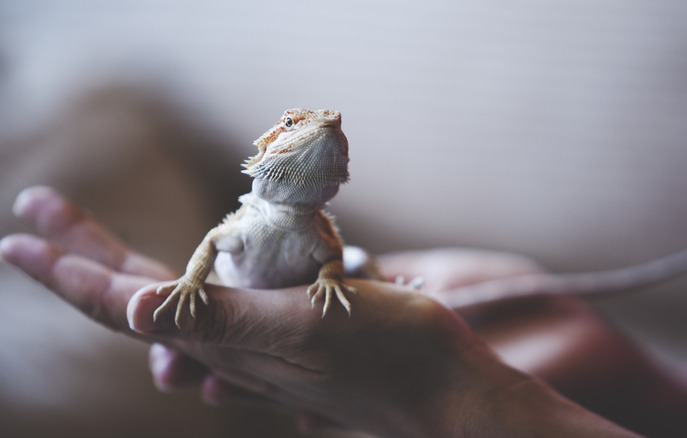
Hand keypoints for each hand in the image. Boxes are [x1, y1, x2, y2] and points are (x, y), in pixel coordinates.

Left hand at [1, 187, 636, 437]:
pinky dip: (178, 286)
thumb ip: (221, 319)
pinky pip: (215, 309)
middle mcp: (229, 344)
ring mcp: (255, 342)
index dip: (72, 271)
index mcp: (226, 338)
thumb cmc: (389, 353)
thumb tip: (133, 305)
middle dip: (84, 255)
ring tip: (77, 242)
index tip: (22, 235)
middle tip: (38, 209)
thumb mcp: (304, 329)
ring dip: (121, 269)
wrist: (443, 389)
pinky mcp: (283, 336)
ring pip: (169, 302)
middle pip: (137, 295)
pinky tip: (165, 284)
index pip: (129, 303)